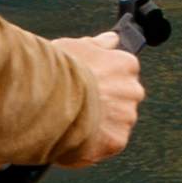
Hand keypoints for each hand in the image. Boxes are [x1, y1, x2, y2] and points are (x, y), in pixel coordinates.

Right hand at [60, 30, 147, 164]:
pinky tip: (74, 136)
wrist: (48, 101)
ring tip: (71, 122)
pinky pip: (107, 143)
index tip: (86, 85)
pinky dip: (93, 143)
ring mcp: (127, 116)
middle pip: (122, 100)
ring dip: (98, 124)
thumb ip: (98, 45)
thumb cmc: (58, 70)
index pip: (122, 74)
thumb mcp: (74, 46)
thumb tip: (112, 39)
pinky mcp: (117, 140)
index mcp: (126, 65)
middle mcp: (133, 90)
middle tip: (76, 105)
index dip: (101, 81)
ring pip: (116, 123)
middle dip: (104, 104)